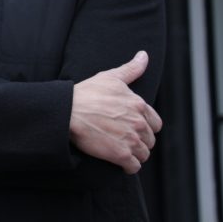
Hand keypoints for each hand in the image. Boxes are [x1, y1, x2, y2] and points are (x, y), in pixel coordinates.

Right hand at [69, 51, 162, 174]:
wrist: (68, 112)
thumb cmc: (86, 93)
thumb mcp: (110, 77)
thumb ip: (131, 69)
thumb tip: (144, 55)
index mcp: (138, 105)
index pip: (155, 123)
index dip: (144, 126)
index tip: (131, 126)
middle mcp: (138, 122)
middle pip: (149, 139)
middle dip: (139, 140)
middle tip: (122, 138)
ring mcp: (131, 139)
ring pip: (143, 154)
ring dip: (134, 154)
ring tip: (119, 149)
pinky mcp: (121, 155)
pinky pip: (134, 167)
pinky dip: (128, 166)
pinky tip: (118, 161)